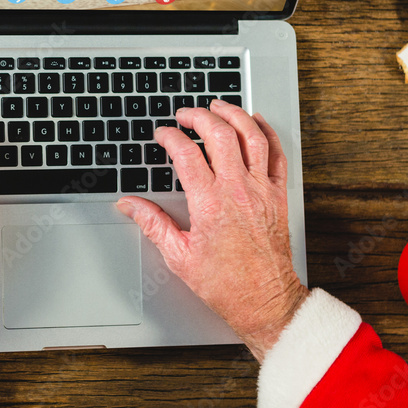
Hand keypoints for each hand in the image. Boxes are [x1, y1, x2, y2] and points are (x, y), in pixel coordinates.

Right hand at [116, 100, 308, 360]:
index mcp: (210, 204)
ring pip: (251, 136)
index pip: (187, 155)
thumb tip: (129, 205)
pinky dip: (267, 132)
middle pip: (220, 134)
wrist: (265, 301)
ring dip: (234, 115)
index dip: (171, 138)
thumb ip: (152, 223)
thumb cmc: (226, 284)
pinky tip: (257, 122)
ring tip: (218, 106)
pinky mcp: (278, 196)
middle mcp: (238, 191)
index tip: (163, 135)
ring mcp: (261, 190)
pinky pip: (277, 154)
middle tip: (185, 115)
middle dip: (199, 116)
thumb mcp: (179, 256)